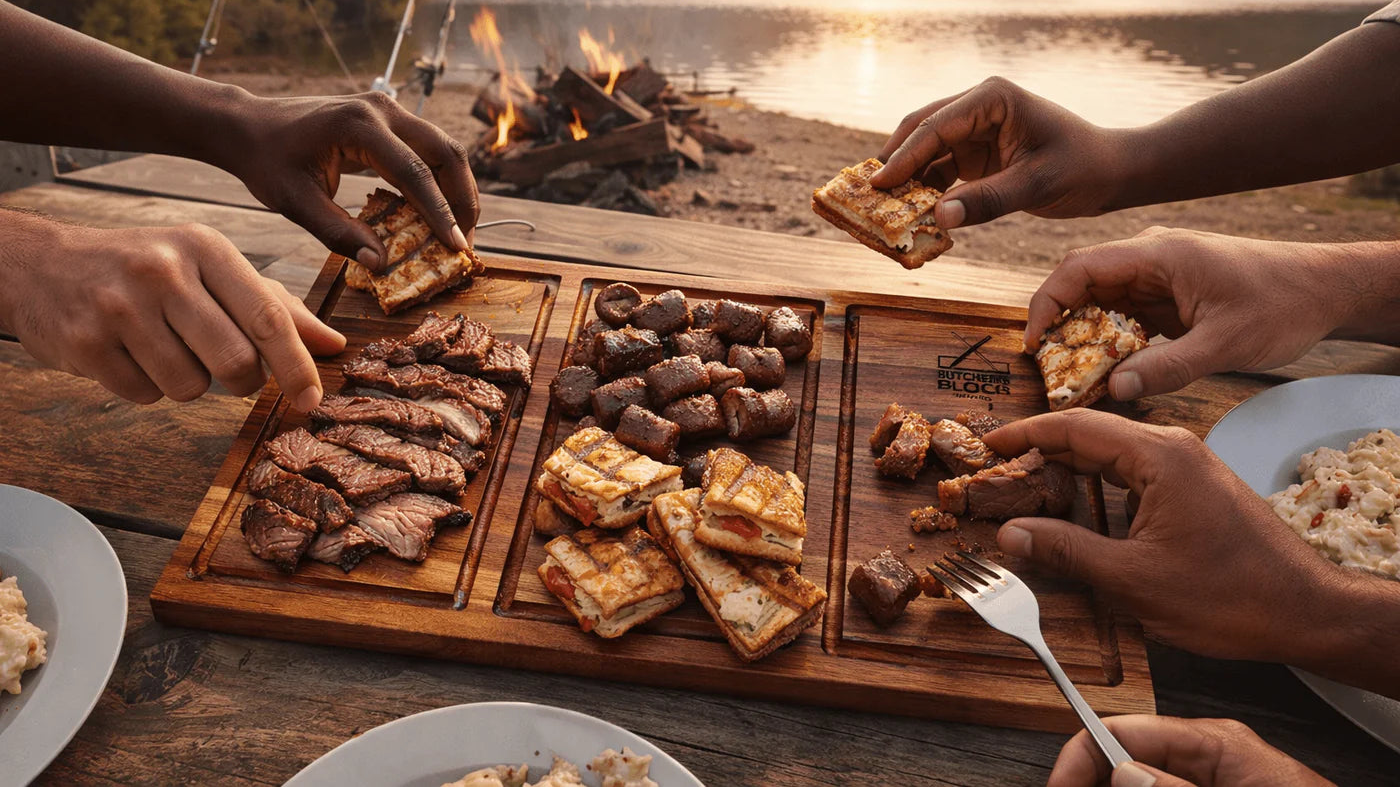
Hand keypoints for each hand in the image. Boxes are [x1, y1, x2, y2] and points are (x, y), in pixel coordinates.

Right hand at [0, 214, 343, 409]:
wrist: (42, 266)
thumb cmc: (145, 267)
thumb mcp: (210, 268)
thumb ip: (273, 306)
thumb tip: (332, 344)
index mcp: (204, 248)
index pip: (267, 318)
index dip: (296, 366)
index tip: (311, 399)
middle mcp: (162, 272)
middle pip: (235, 363)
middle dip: (241, 381)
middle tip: (226, 367)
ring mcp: (119, 307)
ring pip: (191, 387)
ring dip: (189, 382)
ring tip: (165, 347)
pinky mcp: (85, 343)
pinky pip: (145, 396)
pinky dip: (147, 387)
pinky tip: (130, 353)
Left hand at [216, 92, 479, 271]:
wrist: (249, 126)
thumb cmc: (267, 163)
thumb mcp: (297, 204)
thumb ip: (340, 234)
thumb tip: (382, 264)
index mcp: (358, 126)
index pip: (414, 172)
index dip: (440, 213)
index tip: (456, 247)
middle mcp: (381, 111)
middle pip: (446, 153)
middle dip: (463, 200)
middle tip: (464, 242)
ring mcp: (388, 110)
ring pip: (445, 148)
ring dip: (458, 190)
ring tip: (459, 230)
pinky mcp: (389, 119)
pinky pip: (428, 149)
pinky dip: (441, 180)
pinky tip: (439, 211)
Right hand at [868, 77, 1130, 227]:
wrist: (1110, 174)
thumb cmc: (1083, 168)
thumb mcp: (1036, 185)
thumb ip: (987, 201)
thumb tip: (937, 218)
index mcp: (992, 99)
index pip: (935, 126)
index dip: (903, 156)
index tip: (878, 184)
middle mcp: (977, 108)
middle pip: (920, 132)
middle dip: (894, 163)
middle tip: (866, 196)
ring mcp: (973, 132)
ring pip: (925, 154)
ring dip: (906, 181)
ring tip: (881, 210)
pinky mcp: (974, 156)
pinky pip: (939, 172)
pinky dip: (923, 193)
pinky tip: (910, 215)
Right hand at [982, 409, 1353, 662]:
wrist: (1305, 611)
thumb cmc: (1230, 595)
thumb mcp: (1133, 579)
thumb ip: (1066, 551)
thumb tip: (1011, 535)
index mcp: (1159, 456)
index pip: (1075, 426)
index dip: (1025, 434)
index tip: (989, 446)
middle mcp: (1175, 449)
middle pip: (1091, 435)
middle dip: (1041, 451)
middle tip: (998, 471)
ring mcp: (1189, 467)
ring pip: (1113, 455)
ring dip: (1069, 469)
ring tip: (1026, 487)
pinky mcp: (1196, 488)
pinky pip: (1134, 473)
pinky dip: (1098, 485)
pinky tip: (1076, 509)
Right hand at [1023, 228, 1357, 400]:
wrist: (1325, 289)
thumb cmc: (1282, 305)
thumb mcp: (1225, 344)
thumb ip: (1168, 368)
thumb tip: (1114, 390)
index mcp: (1159, 254)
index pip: (1079, 267)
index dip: (1046, 303)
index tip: (1033, 342)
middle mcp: (1151, 257)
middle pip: (1081, 282)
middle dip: (1058, 323)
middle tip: (1047, 367)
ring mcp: (1159, 275)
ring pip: (1100, 300)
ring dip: (1083, 335)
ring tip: (1072, 374)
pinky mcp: (1168, 294)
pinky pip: (1123, 313)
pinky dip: (1109, 340)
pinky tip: (1109, 369)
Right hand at [1049, 715, 1331, 786]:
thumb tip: (1123, 771)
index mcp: (1215, 741)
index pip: (1123, 729)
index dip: (1079, 756)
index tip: (1056, 786)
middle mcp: (1207, 757)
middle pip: (1124, 760)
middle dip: (1092, 781)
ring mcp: (1208, 779)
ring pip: (1138, 780)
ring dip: (1109, 786)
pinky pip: (1161, 787)